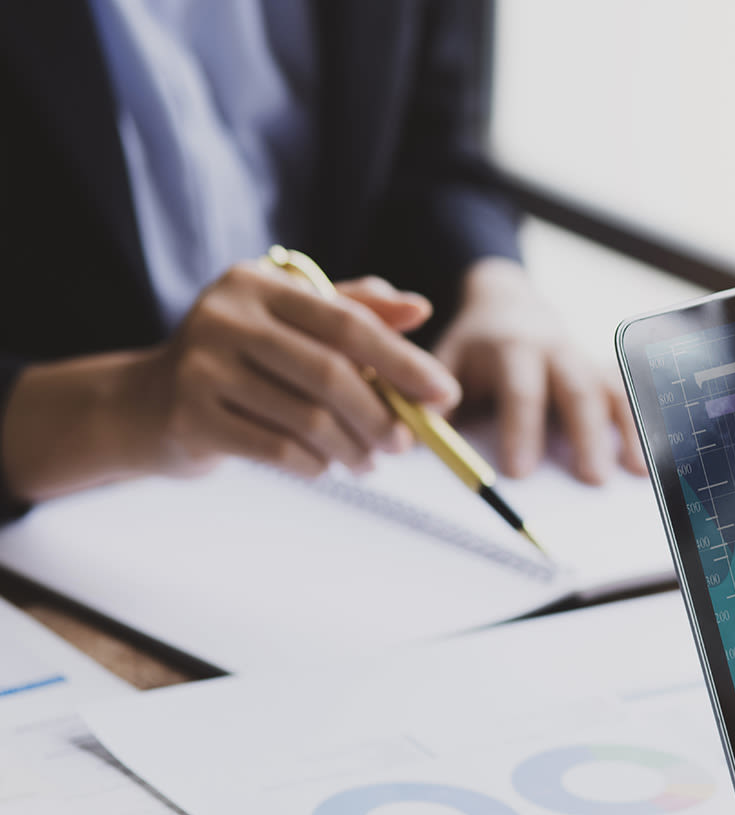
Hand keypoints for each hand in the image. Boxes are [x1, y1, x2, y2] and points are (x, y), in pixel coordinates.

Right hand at [134, 264, 458, 478]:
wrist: (146, 404)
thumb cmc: (239, 360)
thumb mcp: (291, 322)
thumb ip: (354, 311)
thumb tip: (419, 308)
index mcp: (259, 284)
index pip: (348, 323)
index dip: (405, 361)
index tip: (445, 396)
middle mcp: (225, 316)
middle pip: (331, 373)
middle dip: (382, 415)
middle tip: (406, 443)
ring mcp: (201, 366)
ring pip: (308, 418)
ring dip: (352, 448)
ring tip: (368, 462)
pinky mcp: (190, 417)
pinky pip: (278, 450)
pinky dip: (315, 464)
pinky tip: (323, 466)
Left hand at [433, 257, 644, 483]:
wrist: (508, 304)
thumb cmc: (473, 347)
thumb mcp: (445, 359)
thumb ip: (435, 396)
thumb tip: (421, 435)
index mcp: (511, 347)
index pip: (520, 389)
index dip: (521, 429)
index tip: (520, 472)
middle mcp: (555, 350)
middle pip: (576, 390)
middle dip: (585, 435)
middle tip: (591, 479)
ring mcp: (585, 359)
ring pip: (611, 391)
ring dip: (625, 430)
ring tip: (634, 471)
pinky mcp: (603, 371)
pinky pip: (628, 395)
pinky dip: (641, 423)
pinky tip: (648, 458)